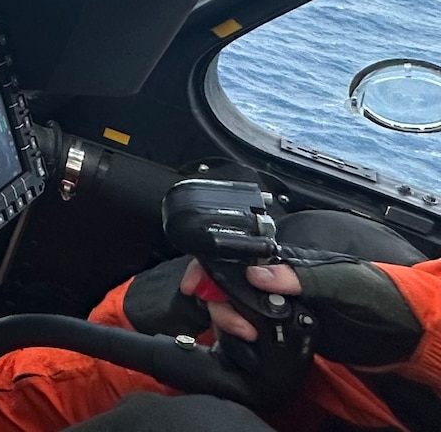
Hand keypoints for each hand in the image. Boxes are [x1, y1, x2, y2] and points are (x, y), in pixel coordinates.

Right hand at [180, 256, 421, 366]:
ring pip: (234, 309)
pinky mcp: (284, 332)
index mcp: (290, 263)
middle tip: (237, 324)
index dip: (210, 267)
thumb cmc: (381, 300)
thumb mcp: (344, 284)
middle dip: (219, 303)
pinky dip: (241, 338)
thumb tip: (257, 273)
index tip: (195, 286)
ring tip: (250, 336)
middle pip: (227, 285)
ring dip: (230, 323)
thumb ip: (302, 277)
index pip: (239, 256)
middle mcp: (279, 282)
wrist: (405, 338)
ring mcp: (280, 308)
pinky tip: (251, 343)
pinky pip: (250, 332)